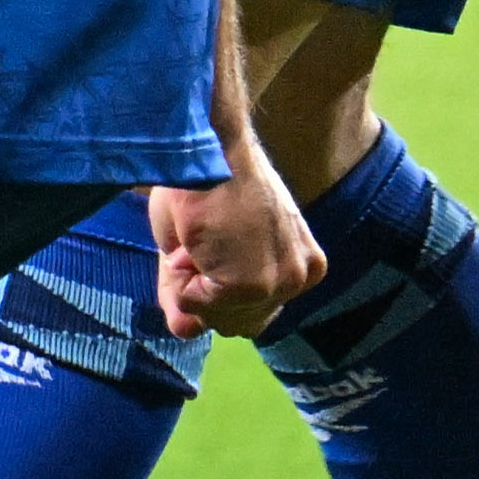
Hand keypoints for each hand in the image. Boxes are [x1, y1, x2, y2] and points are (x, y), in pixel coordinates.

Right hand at [146, 154, 322, 340]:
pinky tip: (193, 239)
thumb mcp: (206, 244)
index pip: (252, 310)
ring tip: (198, 237)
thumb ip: (197, 295)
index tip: (209, 244)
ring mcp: (279, 284)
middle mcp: (301, 278)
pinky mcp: (251, 285)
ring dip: (187, 282)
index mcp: (302, 265)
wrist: (210, 145)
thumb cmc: (205, 180)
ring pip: (211, 317)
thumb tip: (185, 333)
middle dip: (202, 291)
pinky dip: (177, 278)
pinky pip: (192, 305)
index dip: (214, 285)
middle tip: (197, 242)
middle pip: (234, 323)